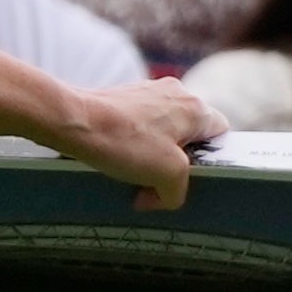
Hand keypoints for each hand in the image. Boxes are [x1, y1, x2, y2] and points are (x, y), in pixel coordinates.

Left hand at [59, 79, 224, 210]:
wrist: (72, 120)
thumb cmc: (124, 141)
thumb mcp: (168, 176)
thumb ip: (178, 192)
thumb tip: (162, 198)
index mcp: (195, 107)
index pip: (219, 134)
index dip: (211, 158)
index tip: (193, 177)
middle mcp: (173, 93)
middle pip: (188, 134)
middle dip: (176, 161)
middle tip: (161, 181)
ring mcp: (145, 93)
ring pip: (160, 131)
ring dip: (150, 155)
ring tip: (134, 173)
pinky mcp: (120, 98)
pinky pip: (135, 126)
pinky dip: (130, 145)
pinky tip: (115, 160)